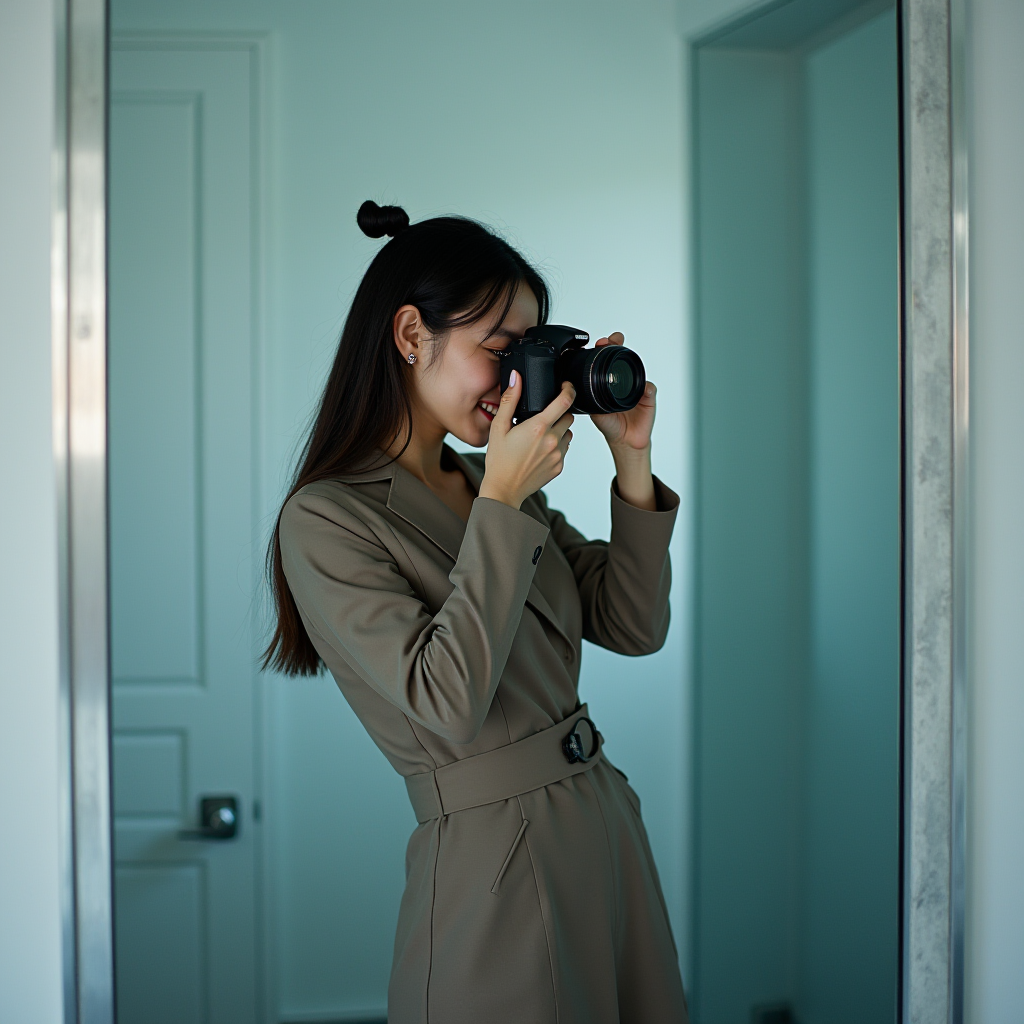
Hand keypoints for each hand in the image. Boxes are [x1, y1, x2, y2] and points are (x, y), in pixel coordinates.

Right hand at [479, 372, 574, 508]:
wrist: (504, 489)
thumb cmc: (499, 460)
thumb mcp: (499, 427)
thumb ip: (510, 400)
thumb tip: (516, 377)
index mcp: (538, 427)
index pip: (565, 401)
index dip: (568, 389)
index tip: (566, 386)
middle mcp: (552, 440)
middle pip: (569, 416)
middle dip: (559, 412)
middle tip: (543, 417)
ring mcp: (558, 455)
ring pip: (569, 433)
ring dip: (560, 429)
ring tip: (540, 435)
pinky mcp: (559, 466)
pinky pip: (565, 449)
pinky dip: (557, 445)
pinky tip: (540, 450)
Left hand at [590, 332, 656, 454]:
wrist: (624, 441)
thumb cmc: (610, 425)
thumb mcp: (594, 411)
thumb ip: (589, 399)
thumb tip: (578, 387)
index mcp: (610, 383)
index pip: (607, 361)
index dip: (605, 350)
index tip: (601, 343)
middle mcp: (624, 382)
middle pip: (623, 359)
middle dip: (617, 346)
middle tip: (612, 340)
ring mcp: (637, 388)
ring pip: (637, 370)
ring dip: (632, 361)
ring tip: (626, 355)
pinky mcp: (648, 398)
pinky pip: (649, 389)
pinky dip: (646, 388)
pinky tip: (642, 389)